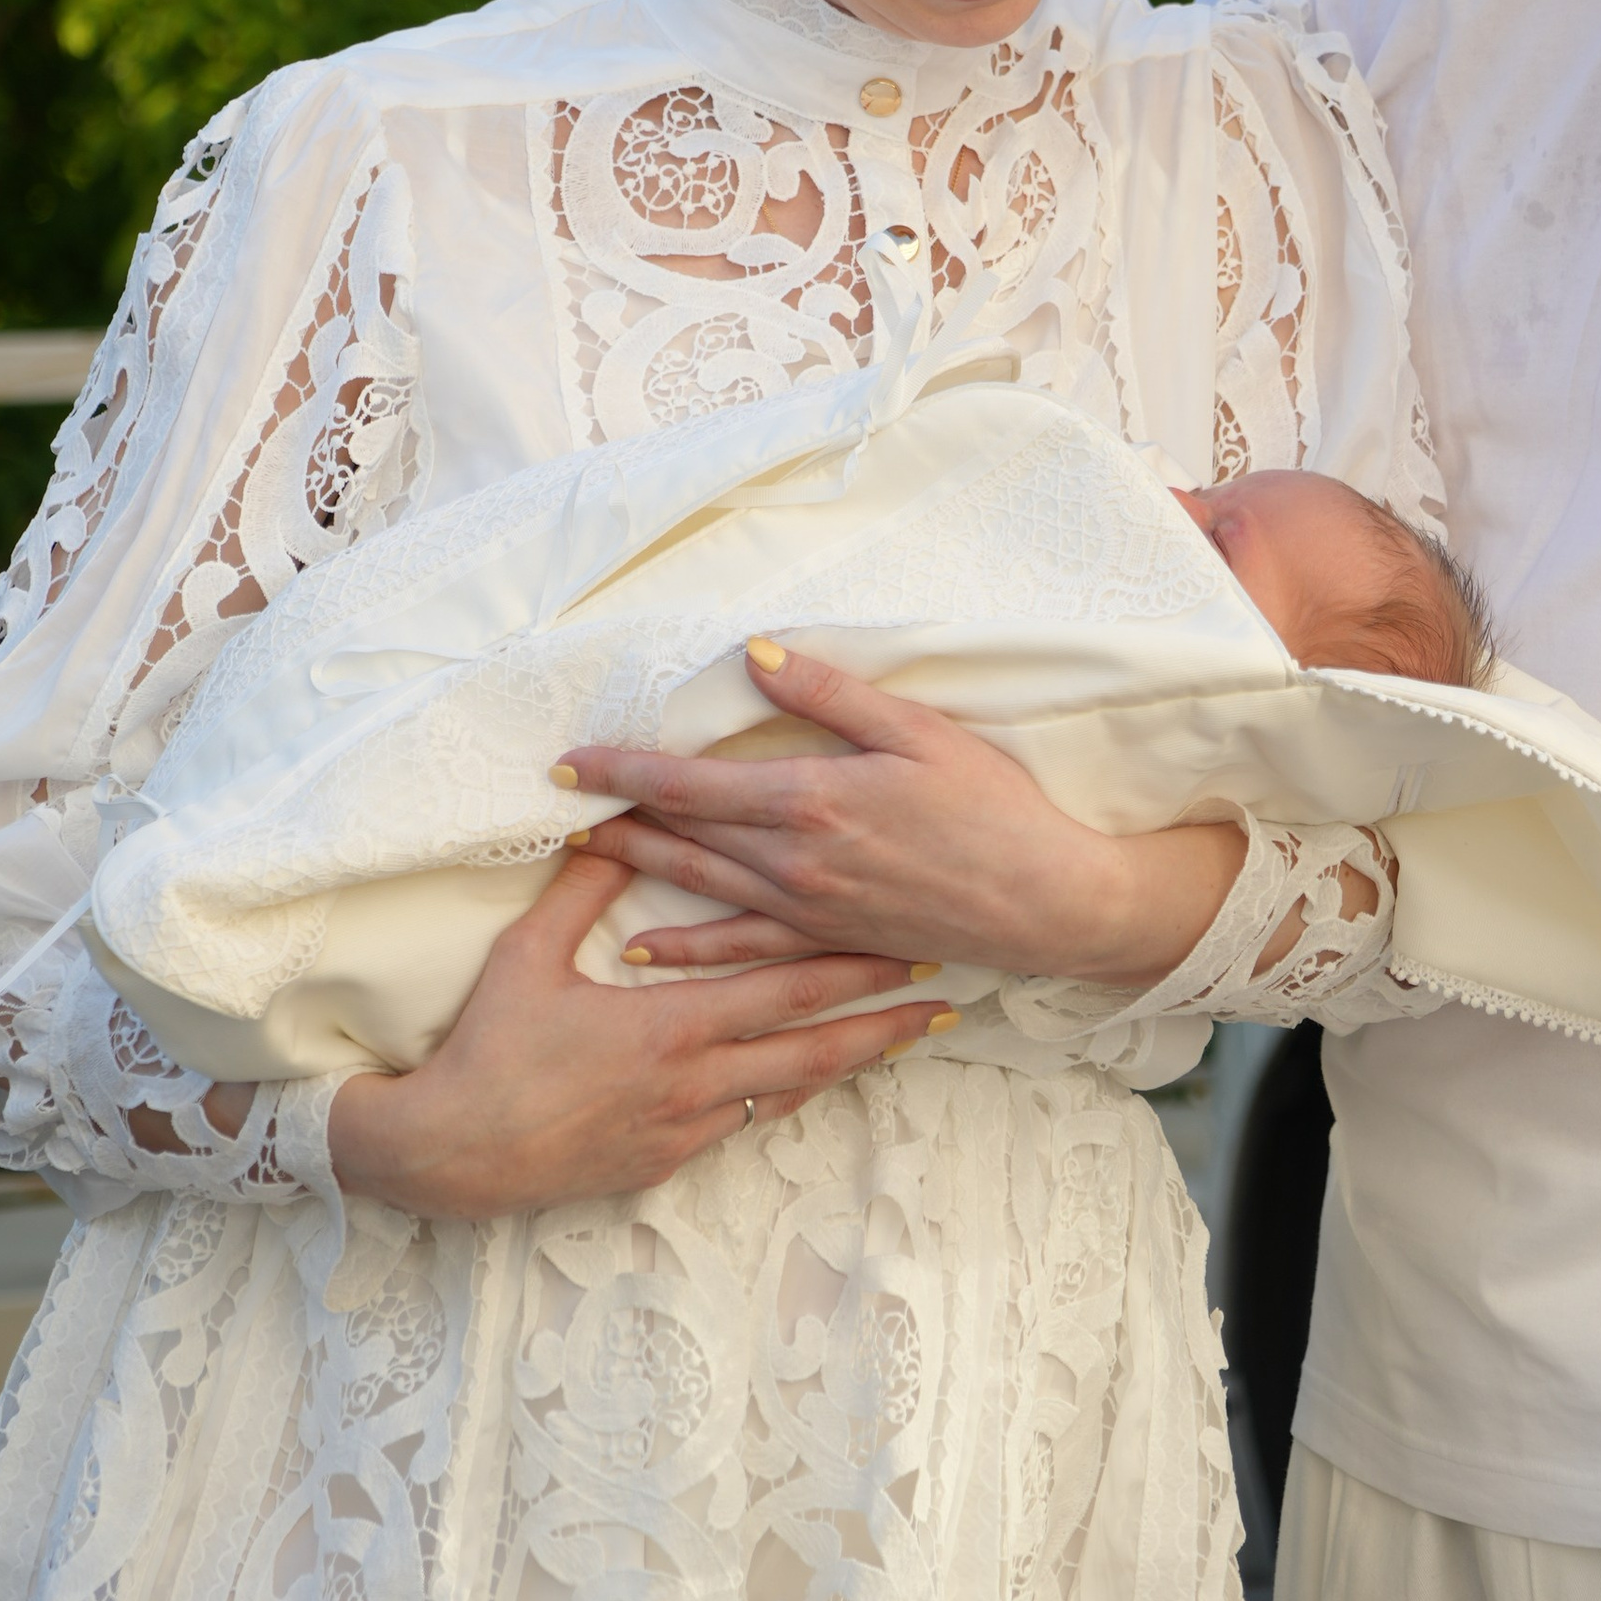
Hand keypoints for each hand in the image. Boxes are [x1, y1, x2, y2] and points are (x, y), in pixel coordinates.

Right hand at [324, 846, 946, 1218]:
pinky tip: (809, 1084)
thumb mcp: (529, 954)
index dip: (854, 972)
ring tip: (897, 1043)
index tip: (910, 949)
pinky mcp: (664, 1163)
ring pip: (786, 1093)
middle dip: (880, 1025)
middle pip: (810, 1051)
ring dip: (844, 1066)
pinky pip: (744, 1124)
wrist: (450, 1154)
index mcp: (670, 1025)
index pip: (785, 991)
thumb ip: (581, 888)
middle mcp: (693, 1083)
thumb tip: (612, 823)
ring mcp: (683, 1130)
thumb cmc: (486, 1049)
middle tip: (942, 1003)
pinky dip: (784, 1097)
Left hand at [556, 642, 1247, 990]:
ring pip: (700, 886)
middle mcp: (793, 861)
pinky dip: (688, 945)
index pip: (691, 782)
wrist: (1045, 901)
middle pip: (683, 834)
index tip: (570, 760)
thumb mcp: (918, 732)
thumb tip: (759, 654)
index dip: (624, 771)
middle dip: (616, 813)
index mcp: (810, 799)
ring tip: (583, 852)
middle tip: (556, 802)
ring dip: (638, 867)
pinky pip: (740, 946)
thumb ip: (832, 696)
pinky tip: (646, 945)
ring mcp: (807, 910)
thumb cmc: (993, 806)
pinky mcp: (828, 940)